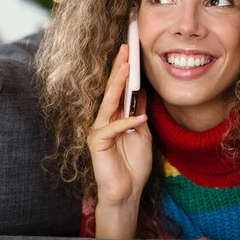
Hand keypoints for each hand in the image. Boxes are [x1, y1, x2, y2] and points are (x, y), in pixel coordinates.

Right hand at [87, 44, 152, 206]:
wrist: (127, 190)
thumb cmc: (133, 163)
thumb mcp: (142, 132)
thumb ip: (139, 113)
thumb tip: (142, 91)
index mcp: (115, 116)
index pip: (120, 89)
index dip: (125, 70)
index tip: (132, 51)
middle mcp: (104, 120)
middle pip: (112, 90)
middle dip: (119, 68)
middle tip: (125, 48)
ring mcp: (99, 130)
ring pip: (108, 102)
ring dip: (118, 84)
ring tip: (126, 67)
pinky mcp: (97, 143)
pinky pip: (113, 128)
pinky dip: (128, 123)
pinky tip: (140, 120)